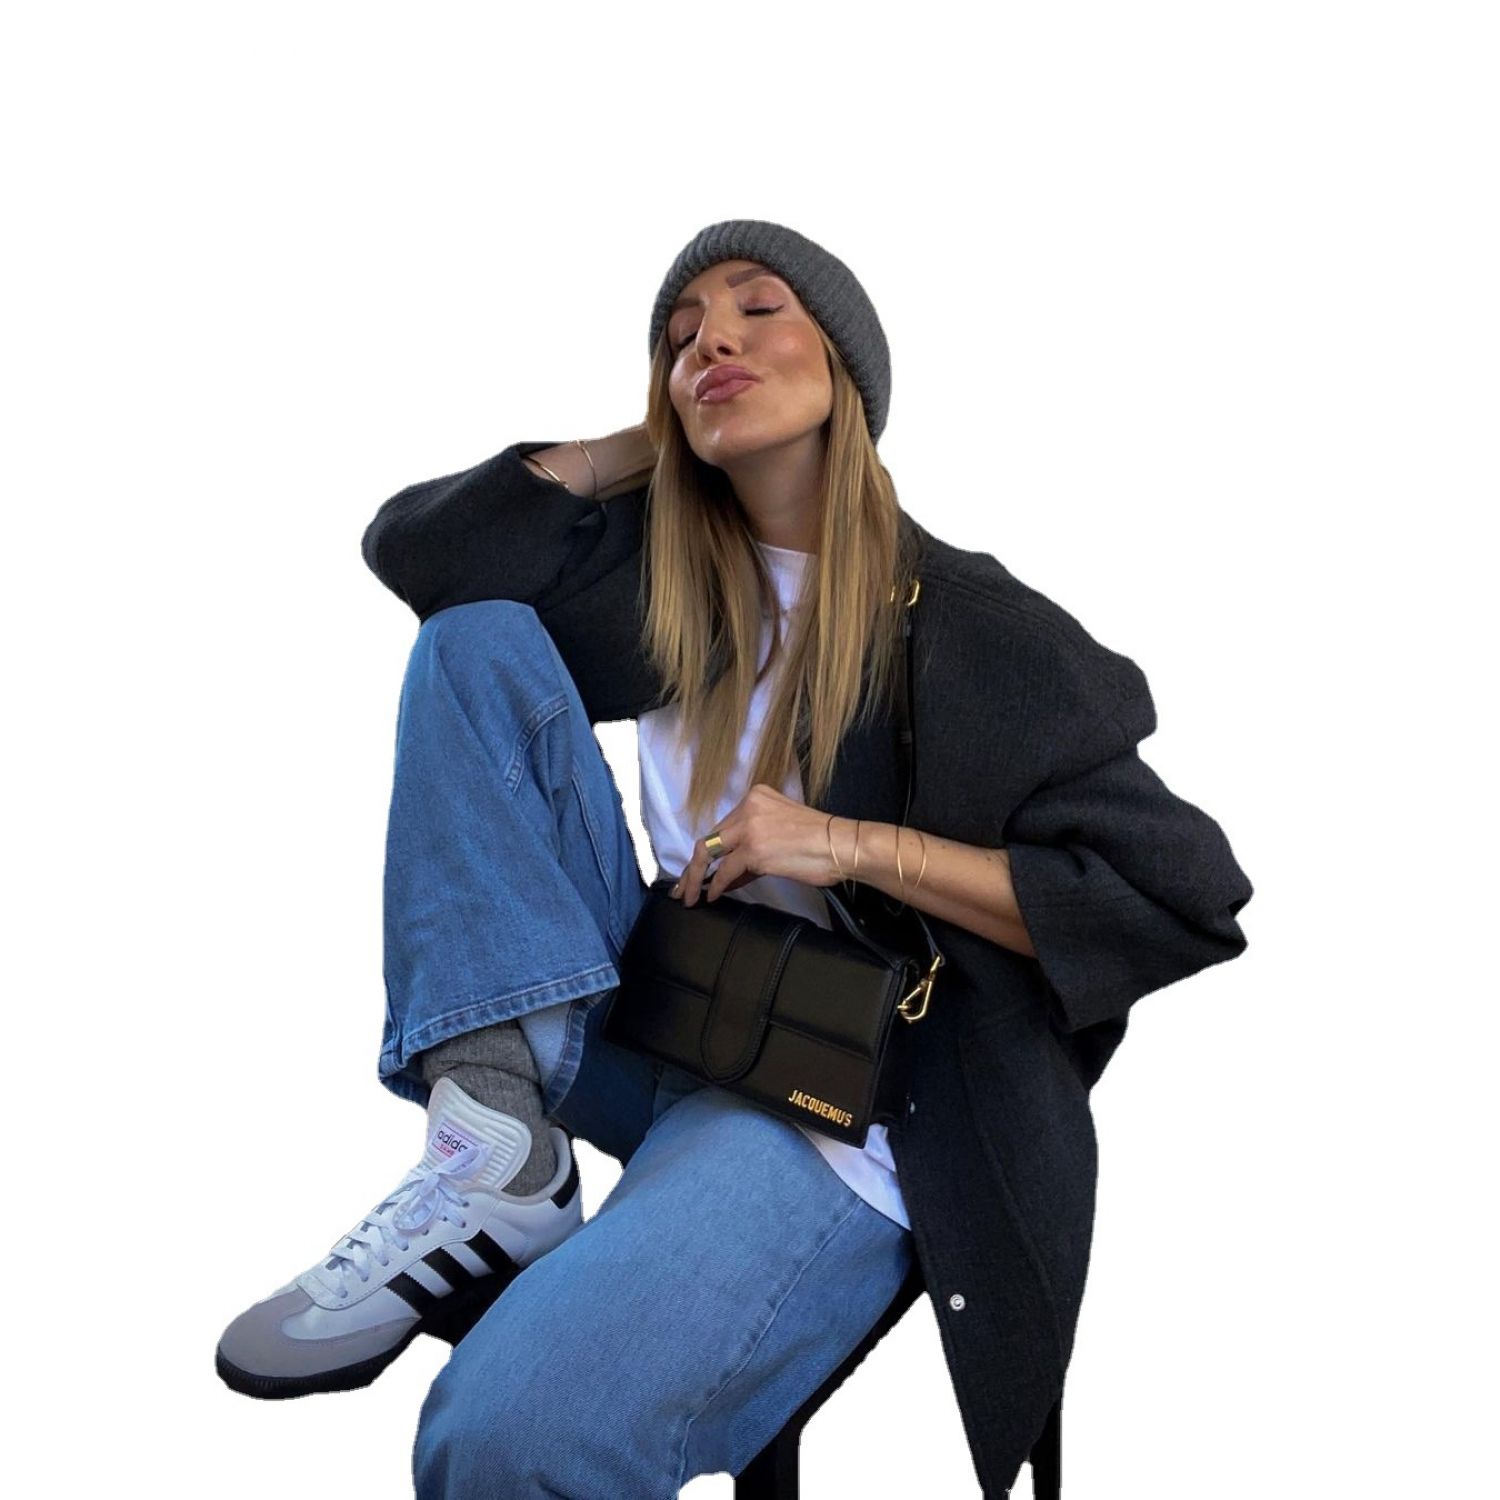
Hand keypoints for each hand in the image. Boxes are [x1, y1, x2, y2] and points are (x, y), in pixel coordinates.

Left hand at [669, 784, 847, 905]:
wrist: (842, 845)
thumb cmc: (820, 842)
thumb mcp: (781, 833)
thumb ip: (753, 847)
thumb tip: (729, 875)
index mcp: (756, 797)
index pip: (724, 828)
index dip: (711, 853)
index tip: (701, 870)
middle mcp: (748, 807)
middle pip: (710, 839)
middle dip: (692, 866)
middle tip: (682, 886)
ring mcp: (749, 828)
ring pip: (709, 854)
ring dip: (695, 878)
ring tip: (688, 896)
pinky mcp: (753, 850)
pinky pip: (725, 871)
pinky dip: (716, 886)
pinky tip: (713, 896)